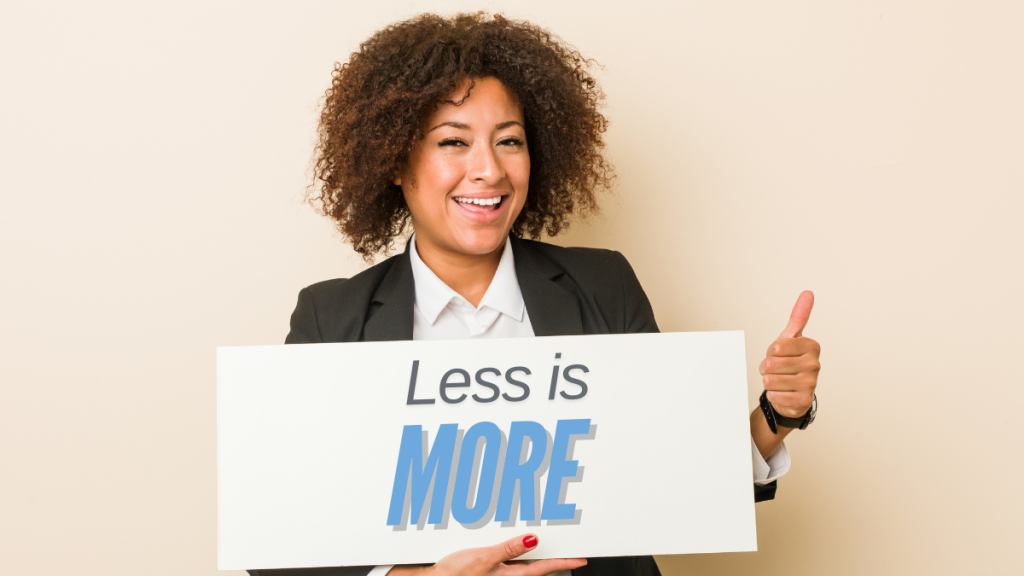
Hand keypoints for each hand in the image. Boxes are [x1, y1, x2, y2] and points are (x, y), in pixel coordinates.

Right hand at [389, 534, 586, 575]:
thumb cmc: (456, 574)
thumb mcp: (484, 557)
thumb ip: (510, 549)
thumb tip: (533, 539)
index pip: (546, 568)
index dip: (565, 562)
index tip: (581, 558)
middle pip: (539, 567)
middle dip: (553, 558)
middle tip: (569, 550)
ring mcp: (500, 574)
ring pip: (525, 564)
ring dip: (536, 555)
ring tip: (547, 546)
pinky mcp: (490, 570)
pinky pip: (511, 561)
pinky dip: (518, 552)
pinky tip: (516, 544)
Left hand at [758, 291, 819, 419]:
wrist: (793, 391)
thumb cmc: (790, 362)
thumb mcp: (791, 338)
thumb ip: (799, 316)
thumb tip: (808, 293)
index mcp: (811, 346)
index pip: (776, 347)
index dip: (771, 352)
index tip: (779, 354)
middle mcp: (815, 364)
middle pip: (771, 364)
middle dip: (767, 367)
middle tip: (777, 369)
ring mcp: (811, 383)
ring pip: (771, 380)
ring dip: (769, 381)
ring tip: (779, 380)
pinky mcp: (804, 401)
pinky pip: (774, 395)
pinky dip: (773, 395)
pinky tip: (783, 393)